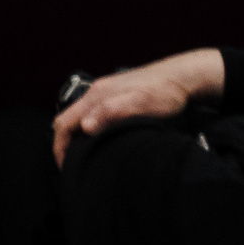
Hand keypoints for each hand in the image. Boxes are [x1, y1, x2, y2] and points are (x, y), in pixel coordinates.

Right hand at [52, 48, 223, 165]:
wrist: (183, 76)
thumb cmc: (165, 92)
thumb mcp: (140, 104)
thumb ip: (111, 112)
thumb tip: (85, 127)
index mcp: (97, 96)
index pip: (64, 122)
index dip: (60, 147)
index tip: (66, 168)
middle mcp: (96, 92)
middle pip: (67, 119)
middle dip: (64, 144)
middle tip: (72, 167)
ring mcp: (105, 92)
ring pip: (78, 117)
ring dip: (75, 137)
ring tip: (84, 158)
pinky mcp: (115, 95)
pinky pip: (91, 114)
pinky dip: (86, 130)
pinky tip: (99, 140)